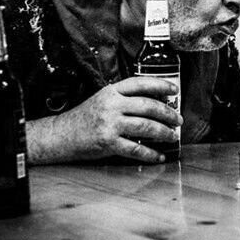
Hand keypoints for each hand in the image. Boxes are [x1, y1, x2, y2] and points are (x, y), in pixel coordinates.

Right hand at [26, 76, 181, 163]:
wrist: (61, 136)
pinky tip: (159, 156)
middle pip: (148, 106)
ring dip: (164, 132)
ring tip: (172, 136)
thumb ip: (123, 99)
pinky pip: (135, 148)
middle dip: (168, 113)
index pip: (140, 83)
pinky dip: (150, 153)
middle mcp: (111, 105)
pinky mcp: (108, 143)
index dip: (160, 85)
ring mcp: (109, 124)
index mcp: (111, 92)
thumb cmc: (85, 118)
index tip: (175, 90)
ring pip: (146, 126)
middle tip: (178, 120)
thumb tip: (154, 104)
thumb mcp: (102, 100)